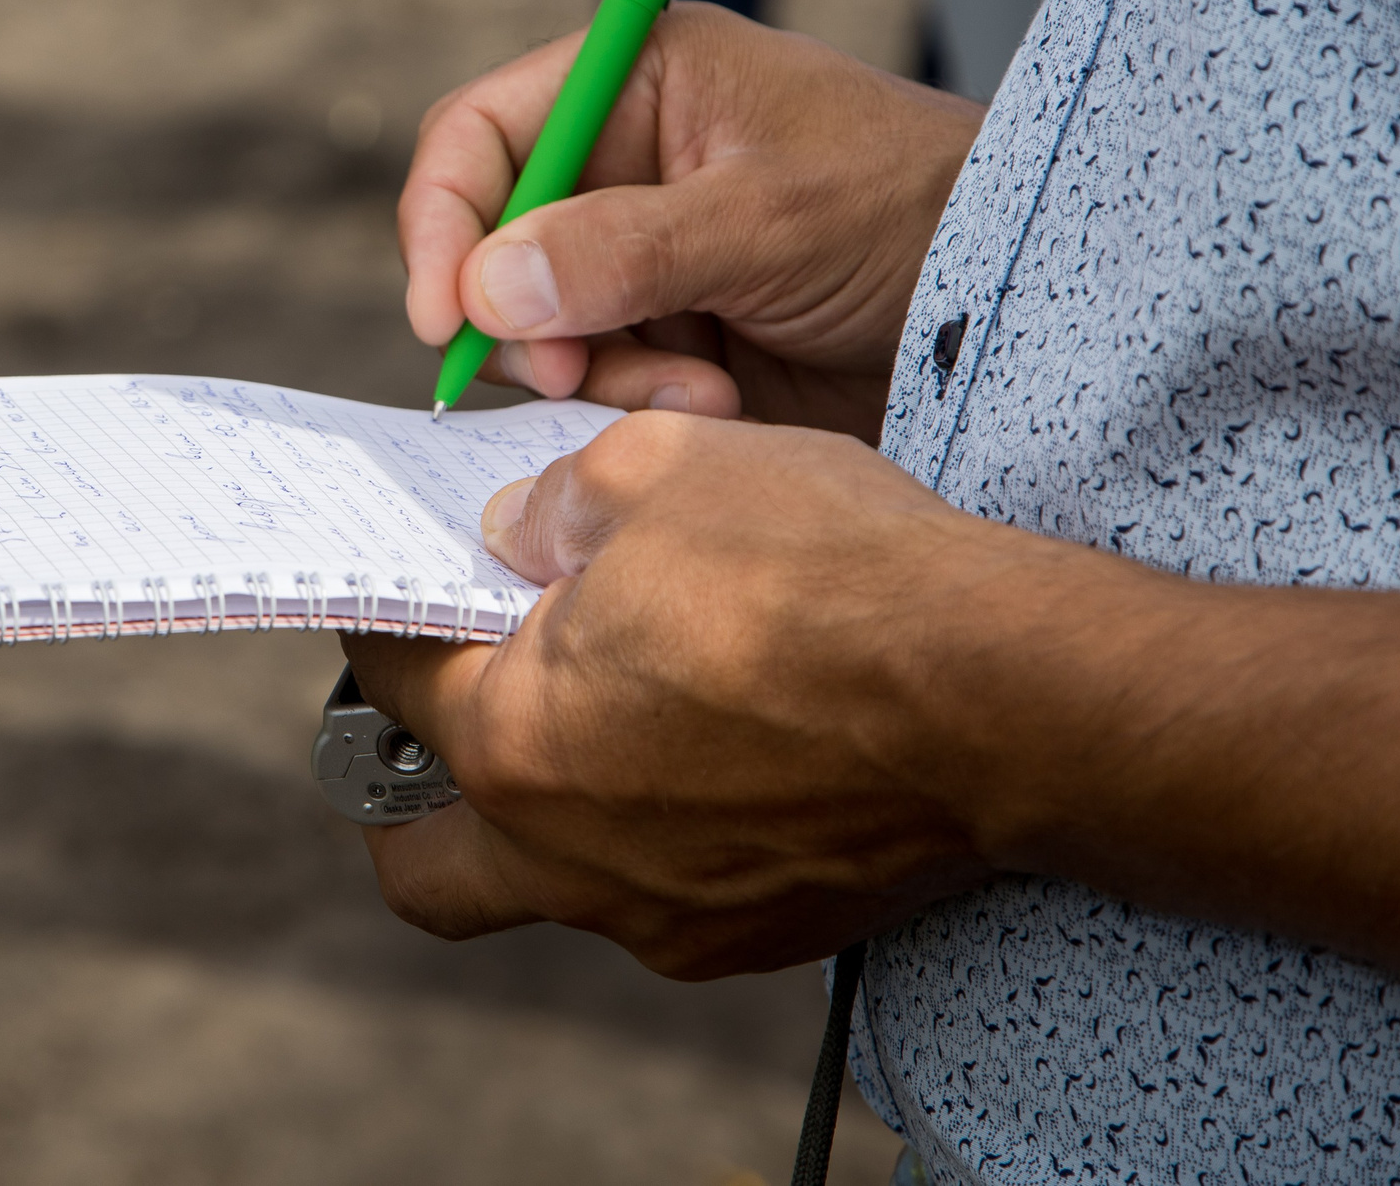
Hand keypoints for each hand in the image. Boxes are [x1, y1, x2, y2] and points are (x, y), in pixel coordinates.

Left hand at [342, 410, 1399, 1008]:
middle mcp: (573, 857)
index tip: (417, 577)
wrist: (1006, 688)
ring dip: (546, 806)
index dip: (394, 609)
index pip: (393, 677)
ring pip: (548, 885)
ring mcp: (670, 911)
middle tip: (458, 702)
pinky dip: (655, 832)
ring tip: (605, 706)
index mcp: (513, 742)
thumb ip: (552, 502)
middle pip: (422, 857)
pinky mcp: (763, 932)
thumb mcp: (655, 467)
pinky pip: (663, 896)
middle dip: (411, 788)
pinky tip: (712, 747)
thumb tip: (519, 528)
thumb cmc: (829, 575)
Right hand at [400, 3, 982, 438]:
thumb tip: (487, 286)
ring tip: (698, 389)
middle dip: (524, 321)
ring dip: (595, 375)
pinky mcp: (667, 336)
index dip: (442, 220)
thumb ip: (625, 250)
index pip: (481, 135)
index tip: (444, 316)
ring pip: (535, 330)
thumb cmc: (917, 212)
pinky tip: (717, 402)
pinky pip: (592, 382)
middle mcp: (621, 165)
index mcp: (637, 83)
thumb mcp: (770, 219)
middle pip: (489, 246)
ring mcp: (639, 257)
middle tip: (574, 377)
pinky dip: (633, 406)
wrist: (1017, 309)